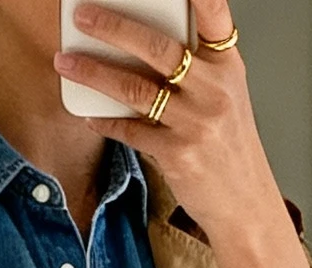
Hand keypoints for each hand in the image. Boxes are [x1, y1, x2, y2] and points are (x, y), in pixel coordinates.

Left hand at [54, 2, 281, 251]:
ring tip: (67, 62)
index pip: (214, 14)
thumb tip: (141, 45)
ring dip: (93, 73)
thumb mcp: (225, 96)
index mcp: (227, 66)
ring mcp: (196, 122)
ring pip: (134, 88)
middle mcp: (214, 89)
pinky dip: (106, 121)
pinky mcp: (178, 154)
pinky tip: (88, 115)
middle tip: (83, 16)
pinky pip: (130, 130)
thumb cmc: (229, 147)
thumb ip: (196, 68)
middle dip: (113, 27)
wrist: (244, 203)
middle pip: (157, 47)